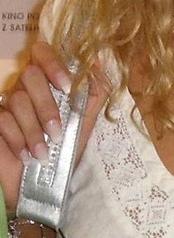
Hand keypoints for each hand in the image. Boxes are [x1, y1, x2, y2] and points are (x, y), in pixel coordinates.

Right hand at [0, 41, 106, 213]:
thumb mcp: (87, 119)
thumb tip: (100, 59)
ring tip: (45, 151)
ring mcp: (8, 103)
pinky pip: (2, 120)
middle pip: (30, 76)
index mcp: (49, 81)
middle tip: (57, 131)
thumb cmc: (67, 148)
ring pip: (17, 100)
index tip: (67, 85)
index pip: (43, 52)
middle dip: (46, 105)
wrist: (45, 185)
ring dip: (34, 129)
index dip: (53, 63)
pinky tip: (28, 156)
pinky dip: (18, 139)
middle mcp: (26, 87)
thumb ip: (95, 91)